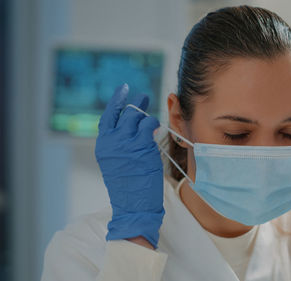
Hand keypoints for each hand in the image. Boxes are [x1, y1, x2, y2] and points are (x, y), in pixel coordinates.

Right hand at [95, 84, 163, 248]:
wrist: (133, 206)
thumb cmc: (127, 187)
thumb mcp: (116, 162)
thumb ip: (120, 144)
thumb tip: (133, 126)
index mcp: (103, 145)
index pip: (108, 117)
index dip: (116, 101)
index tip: (123, 89)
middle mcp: (113, 142)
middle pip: (125, 114)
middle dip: (136, 104)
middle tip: (142, 97)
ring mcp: (128, 143)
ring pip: (138, 118)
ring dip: (147, 116)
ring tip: (151, 119)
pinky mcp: (143, 147)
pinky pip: (150, 126)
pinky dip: (154, 124)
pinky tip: (156, 127)